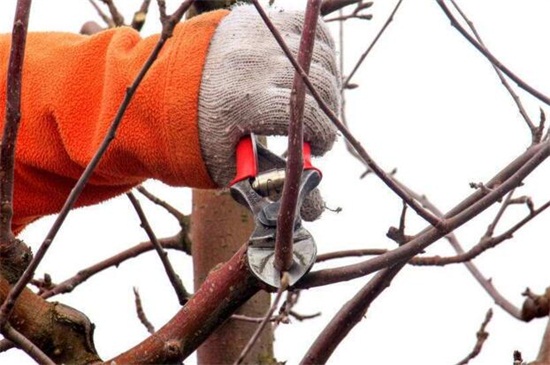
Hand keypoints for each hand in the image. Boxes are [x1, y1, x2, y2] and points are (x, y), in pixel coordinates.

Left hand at [197, 4, 339, 218]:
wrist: (159, 92)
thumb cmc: (195, 138)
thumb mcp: (231, 169)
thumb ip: (275, 186)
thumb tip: (315, 213)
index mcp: (242, 101)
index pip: (308, 115)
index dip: (323, 136)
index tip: (318, 147)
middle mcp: (251, 62)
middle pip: (320, 84)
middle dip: (328, 112)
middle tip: (315, 127)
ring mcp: (254, 35)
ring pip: (320, 53)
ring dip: (326, 81)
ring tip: (311, 100)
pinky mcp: (256, 20)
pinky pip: (306, 27)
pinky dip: (315, 49)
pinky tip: (305, 70)